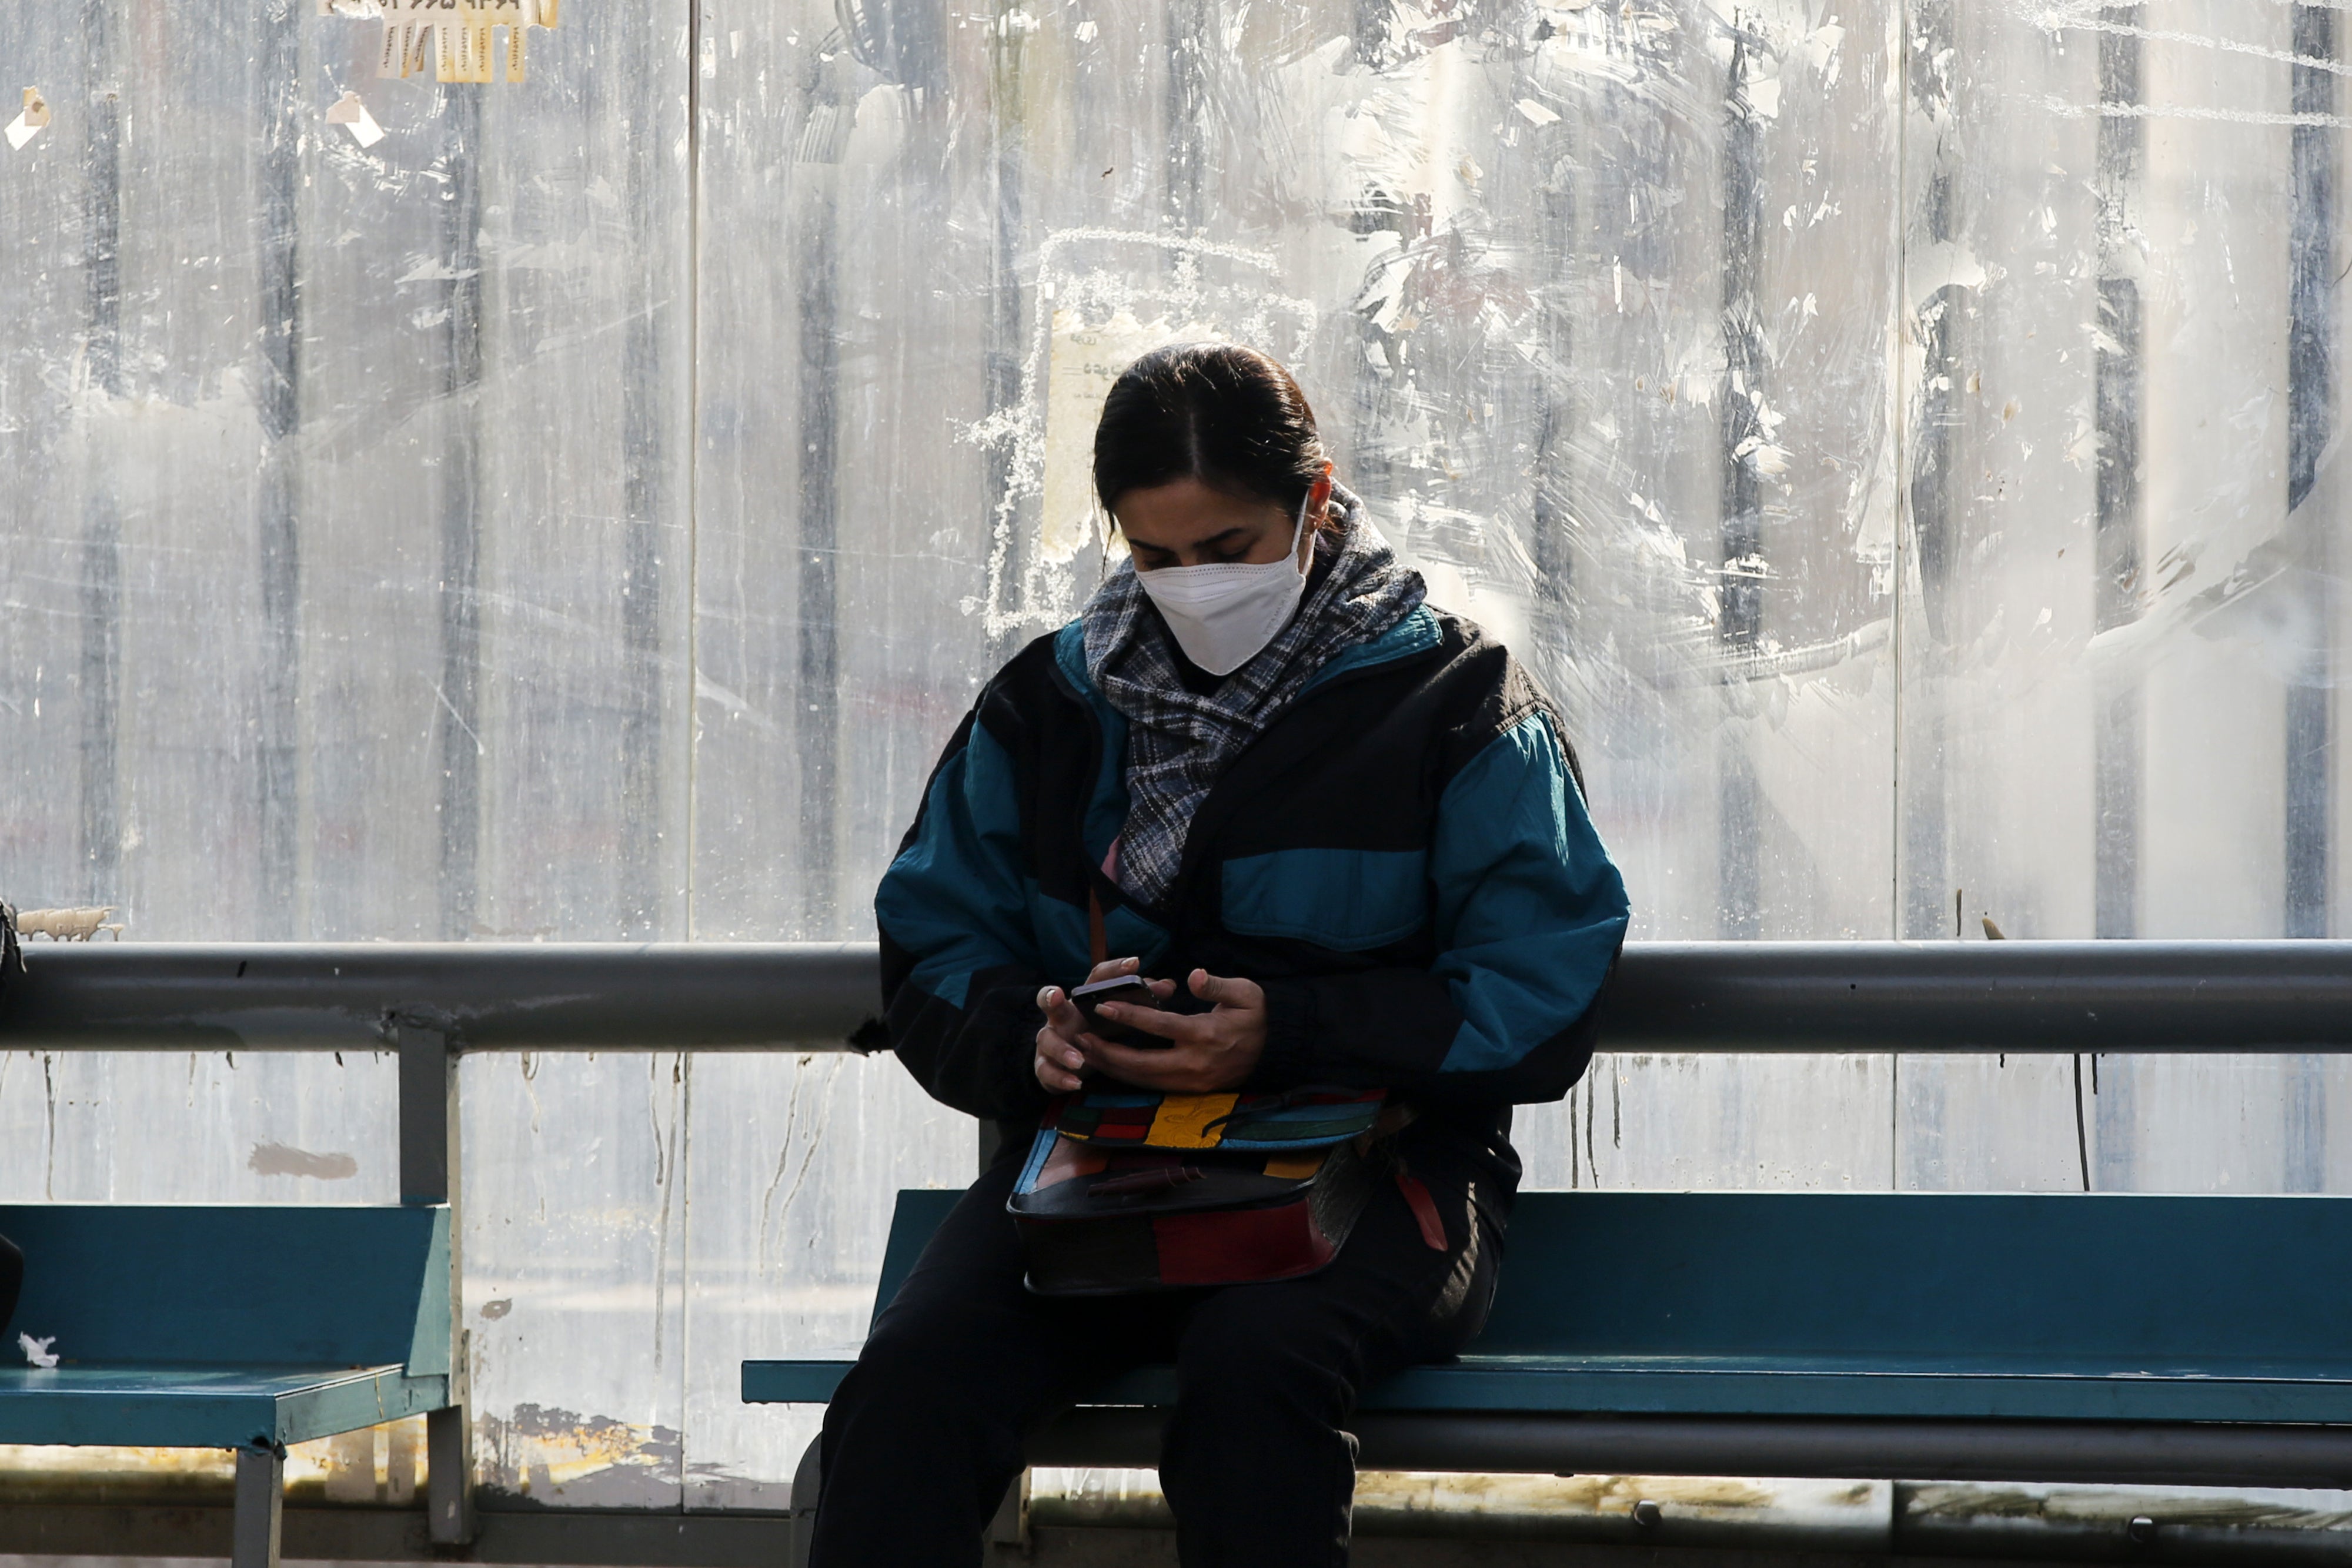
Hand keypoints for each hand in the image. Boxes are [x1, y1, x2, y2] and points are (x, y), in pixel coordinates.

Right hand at [1034, 957, 1176, 1093]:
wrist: (1071, 1062)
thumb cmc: (1100, 1030)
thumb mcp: (1120, 1015)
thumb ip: (1141, 1000)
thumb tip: (1169, 986)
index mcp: (1083, 1000)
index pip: (1096, 978)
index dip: (1115, 970)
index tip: (1134, 964)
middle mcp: (1062, 1016)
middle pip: (1051, 1001)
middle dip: (1051, 997)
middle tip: (1057, 995)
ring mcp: (1050, 1040)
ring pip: (1047, 1040)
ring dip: (1062, 1049)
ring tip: (1079, 1059)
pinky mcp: (1045, 1064)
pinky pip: (1047, 1071)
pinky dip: (1060, 1076)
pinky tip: (1075, 1082)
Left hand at [1083, 970, 1265, 1093]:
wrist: (1276, 1049)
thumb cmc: (1257, 1015)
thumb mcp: (1246, 993)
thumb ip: (1217, 985)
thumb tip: (1194, 975)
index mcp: (1205, 1035)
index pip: (1159, 1026)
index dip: (1129, 1016)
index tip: (1103, 1006)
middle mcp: (1195, 1063)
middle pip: (1142, 1063)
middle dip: (1109, 1053)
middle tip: (1081, 1038)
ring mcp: (1192, 1081)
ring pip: (1144, 1080)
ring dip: (1113, 1068)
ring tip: (1088, 1052)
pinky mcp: (1192, 1091)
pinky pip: (1154, 1086)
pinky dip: (1129, 1078)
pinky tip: (1111, 1066)